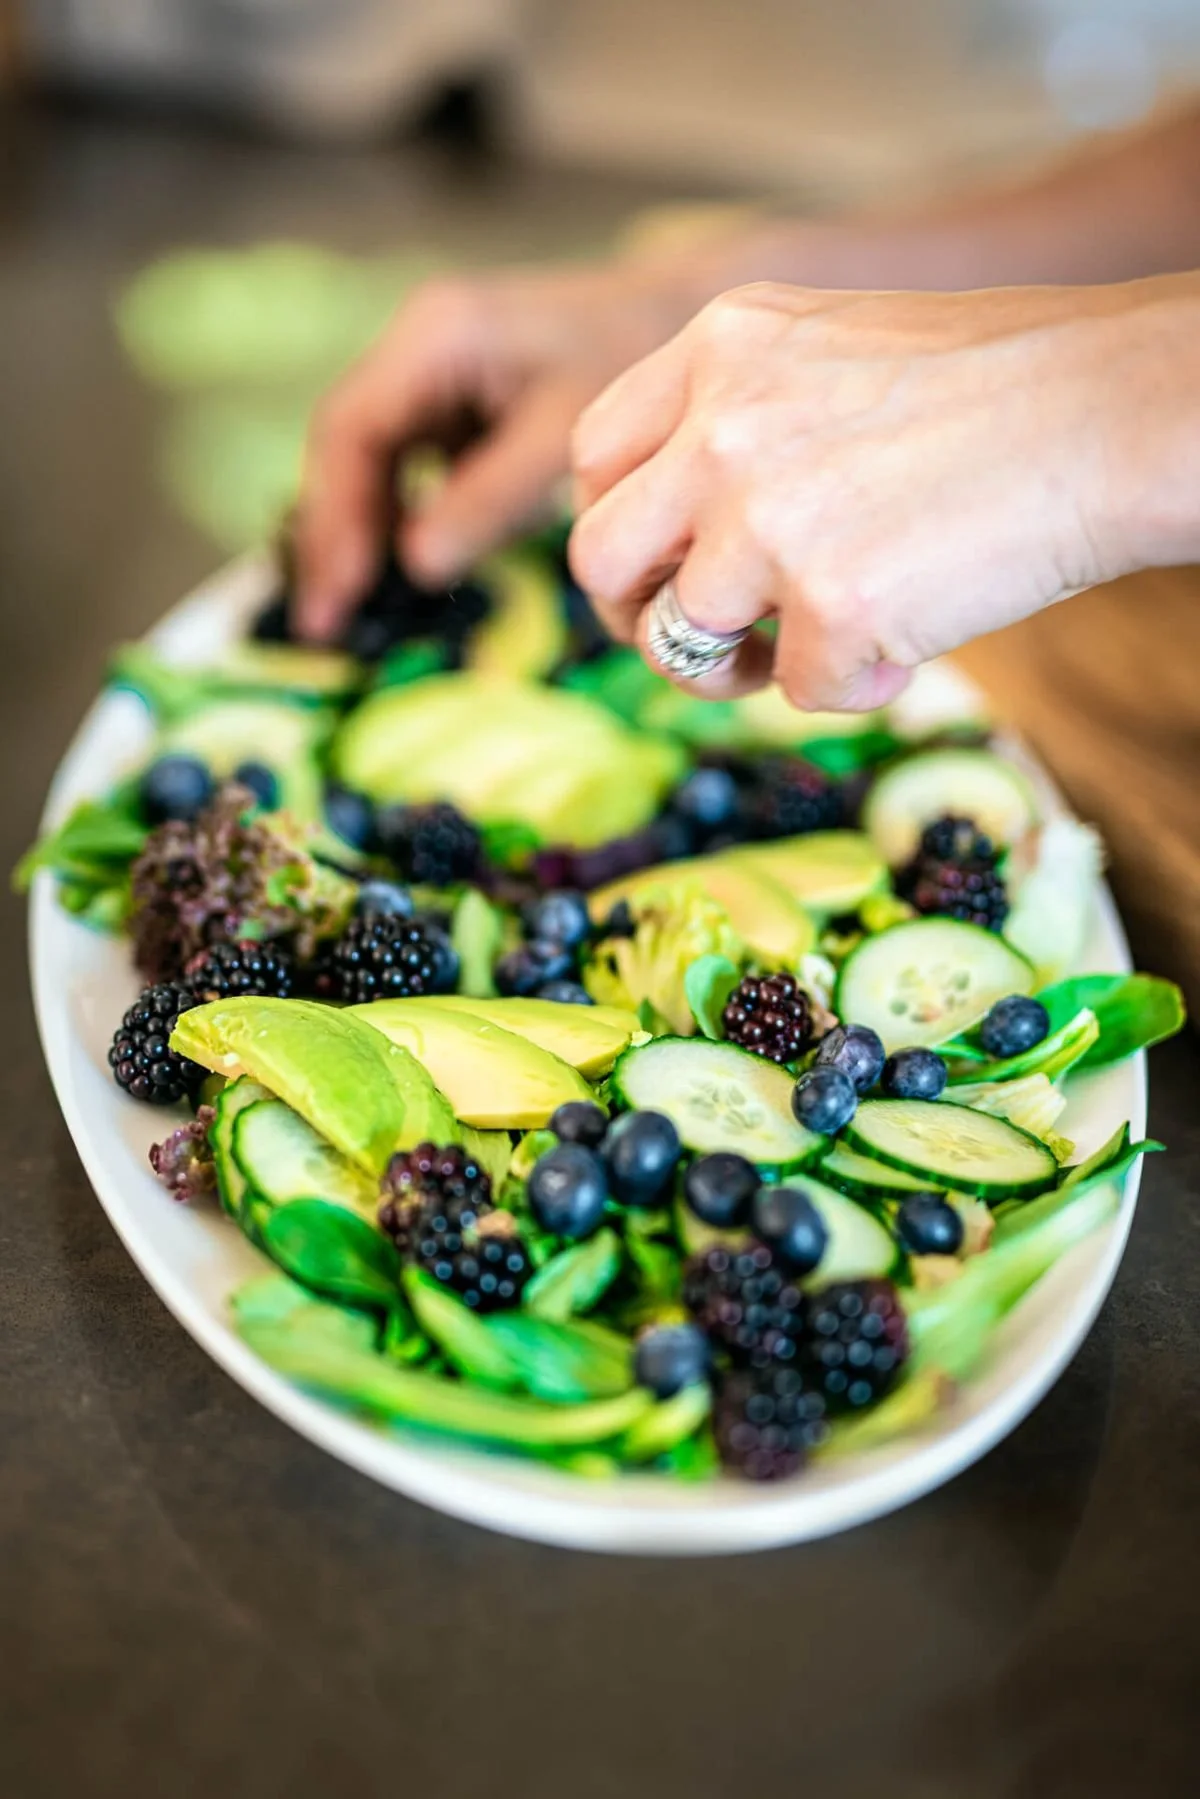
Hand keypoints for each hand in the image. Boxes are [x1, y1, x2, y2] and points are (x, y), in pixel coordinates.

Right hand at [294, 243, 761, 639]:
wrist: (682, 310)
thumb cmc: (633, 356)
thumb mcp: (564, 434)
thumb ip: (491, 497)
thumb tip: (419, 563)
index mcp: (436, 336)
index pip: (350, 431)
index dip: (335, 517)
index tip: (338, 592)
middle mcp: (420, 346)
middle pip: (346, 447)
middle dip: (333, 535)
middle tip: (324, 624)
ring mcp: (435, 374)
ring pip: (370, 460)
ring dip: (360, 534)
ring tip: (350, 615)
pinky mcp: (458, 402)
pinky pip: (409, 465)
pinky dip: (401, 520)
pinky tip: (403, 577)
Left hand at [569, 277, 1199, 709]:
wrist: (1115, 411)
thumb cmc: (1001, 385)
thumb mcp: (832, 352)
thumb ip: (738, 418)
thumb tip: (676, 531)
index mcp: (720, 346)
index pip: (595, 456)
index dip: (620, 529)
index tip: (661, 566)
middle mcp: (722, 429)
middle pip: (598, 558)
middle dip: (636, 618)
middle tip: (705, 639)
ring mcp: (769, 520)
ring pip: (683, 642)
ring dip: (743, 667)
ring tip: (831, 640)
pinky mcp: (832, 606)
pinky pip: (800, 693)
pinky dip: (856, 685)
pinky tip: (914, 637)